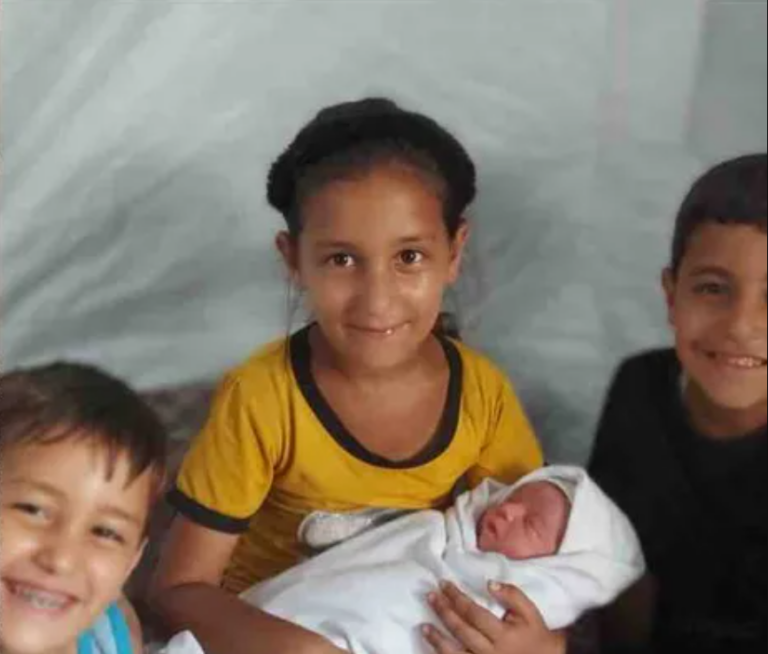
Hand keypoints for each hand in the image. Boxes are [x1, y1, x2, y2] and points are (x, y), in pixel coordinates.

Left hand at [423, 581, 565, 653]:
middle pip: (461, 631)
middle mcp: (491, 652)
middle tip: (430, 596)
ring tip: (424, 626)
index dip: (457, 598)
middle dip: (443, 612)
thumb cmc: (535, 634)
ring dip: (437, 640)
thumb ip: (511, 595)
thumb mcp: (529, 611)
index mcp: (503, 635)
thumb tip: (489, 583)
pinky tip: (433, 648)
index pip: (473, 613)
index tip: (444, 584)